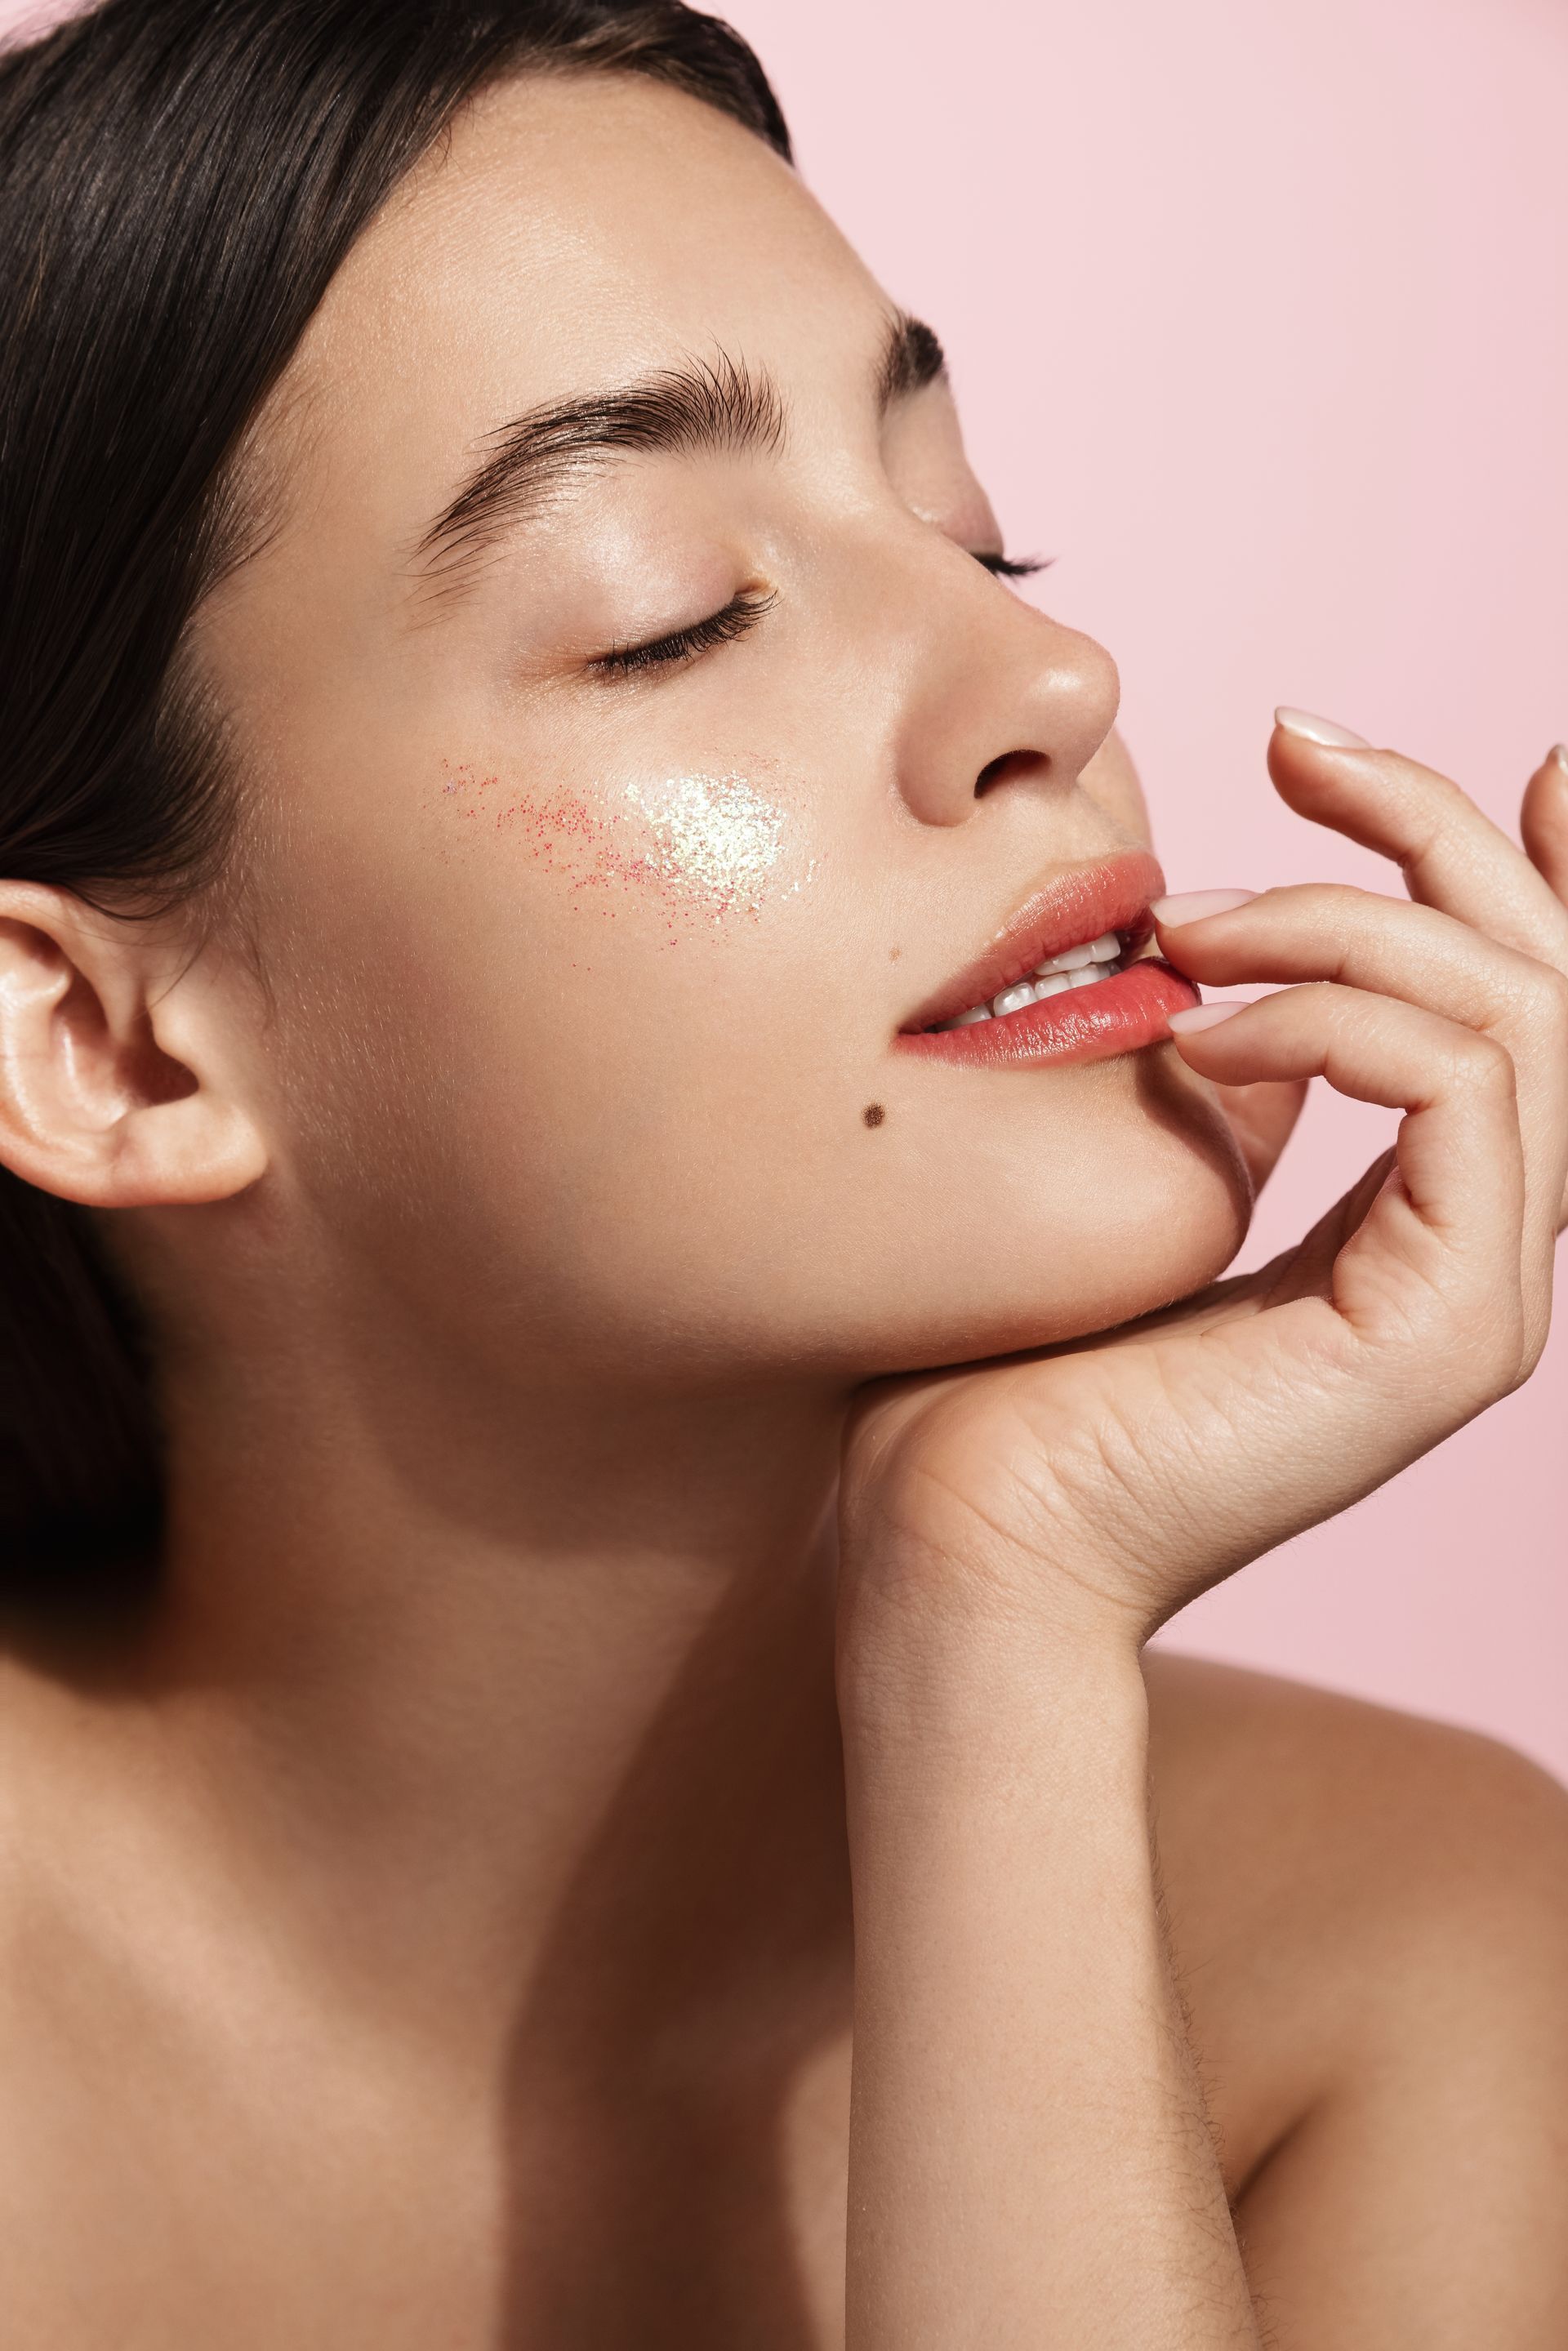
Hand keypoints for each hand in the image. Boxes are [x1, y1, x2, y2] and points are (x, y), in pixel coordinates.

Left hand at [838, 724, 1567, 1676]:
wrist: (961, 1535)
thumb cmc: (1003, 1366)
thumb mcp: (1141, 1174)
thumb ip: (1233, 1082)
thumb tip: (1238, 967)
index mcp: (1414, 1218)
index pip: (1512, 1000)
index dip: (1478, 852)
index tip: (1346, 745)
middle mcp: (1475, 1250)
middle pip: (1547, 976)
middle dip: (1426, 824)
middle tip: (1289, 737)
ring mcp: (1481, 1298)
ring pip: (1516, 1012)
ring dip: (1344, 920)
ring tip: (1182, 935)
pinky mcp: (1448, 1328)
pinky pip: (1466, 1086)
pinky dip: (1340, 1014)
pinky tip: (1203, 1026)